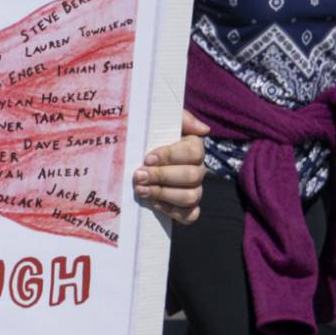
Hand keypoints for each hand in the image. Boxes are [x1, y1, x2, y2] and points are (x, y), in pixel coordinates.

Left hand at [133, 110, 207, 224]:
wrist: (132, 158)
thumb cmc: (146, 137)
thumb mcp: (158, 120)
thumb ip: (181, 118)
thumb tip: (203, 130)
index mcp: (193, 148)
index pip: (194, 152)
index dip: (171, 156)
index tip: (147, 158)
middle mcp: (197, 170)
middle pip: (192, 176)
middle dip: (162, 176)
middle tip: (138, 176)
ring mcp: (193, 190)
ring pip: (191, 196)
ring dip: (163, 194)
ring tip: (140, 190)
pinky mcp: (185, 208)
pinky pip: (190, 215)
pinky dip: (173, 212)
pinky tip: (154, 204)